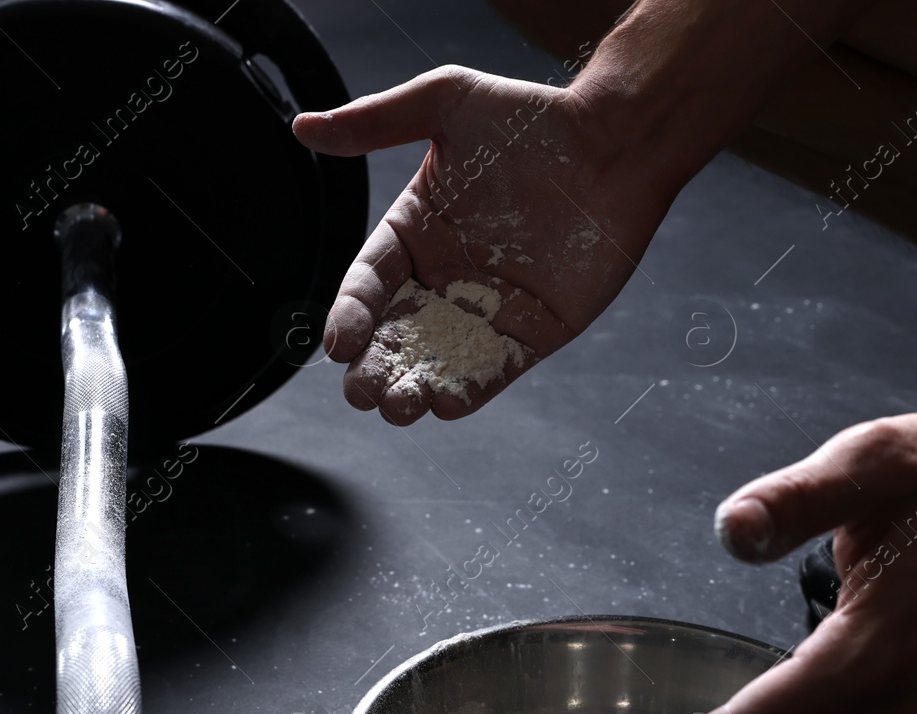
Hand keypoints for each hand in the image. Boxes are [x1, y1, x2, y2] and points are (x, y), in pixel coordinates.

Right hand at [292, 65, 670, 423]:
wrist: (615, 144)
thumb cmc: (532, 118)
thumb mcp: (447, 103)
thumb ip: (375, 122)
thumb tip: (302, 127)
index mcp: (413, 233)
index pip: (368, 283)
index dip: (351, 315)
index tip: (339, 343)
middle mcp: (443, 277)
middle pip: (396, 333)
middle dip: (376, 366)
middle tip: (361, 394)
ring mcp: (486, 309)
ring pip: (439, 360)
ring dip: (415, 387)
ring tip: (399, 407)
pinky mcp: (531, 332)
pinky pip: (494, 369)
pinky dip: (470, 390)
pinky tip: (446, 405)